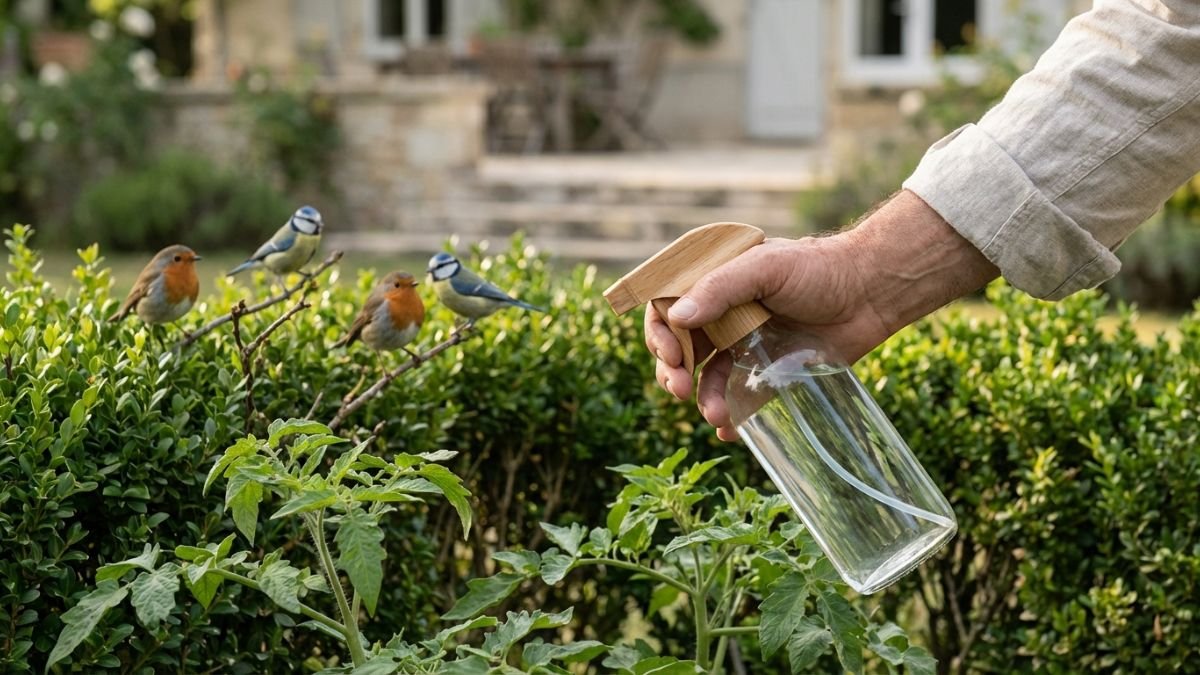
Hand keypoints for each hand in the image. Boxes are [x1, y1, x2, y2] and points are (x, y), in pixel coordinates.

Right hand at [645, 234, 889, 440]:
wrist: (870, 292)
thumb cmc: (818, 268)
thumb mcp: (765, 267)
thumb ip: (720, 288)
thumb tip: (678, 318)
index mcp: (714, 285)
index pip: (667, 309)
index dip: (660, 334)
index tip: (672, 355)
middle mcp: (724, 317)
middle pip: (680, 349)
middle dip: (672, 372)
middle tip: (678, 389)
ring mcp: (745, 346)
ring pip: (707, 379)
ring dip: (702, 398)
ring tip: (713, 413)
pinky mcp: (770, 372)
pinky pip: (741, 398)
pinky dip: (731, 416)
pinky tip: (728, 428)